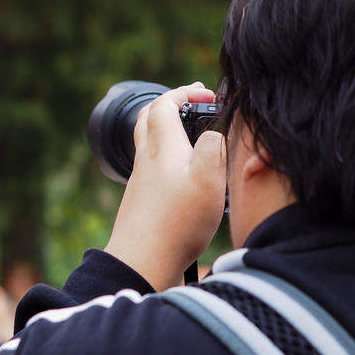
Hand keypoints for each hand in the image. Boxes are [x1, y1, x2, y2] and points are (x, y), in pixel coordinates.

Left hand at [104, 82, 225, 291]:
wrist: (141, 262)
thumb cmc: (176, 223)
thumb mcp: (207, 181)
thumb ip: (212, 148)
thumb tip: (212, 132)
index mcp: (162, 148)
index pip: (164, 104)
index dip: (184, 92)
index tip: (206, 93)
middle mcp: (146, 160)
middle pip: (149, 119)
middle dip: (171, 105)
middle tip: (196, 106)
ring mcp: (141, 180)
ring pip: (149, 142)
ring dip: (169, 131)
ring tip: (196, 137)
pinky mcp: (142, 200)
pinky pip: (153, 166)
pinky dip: (169, 157)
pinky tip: (186, 174)